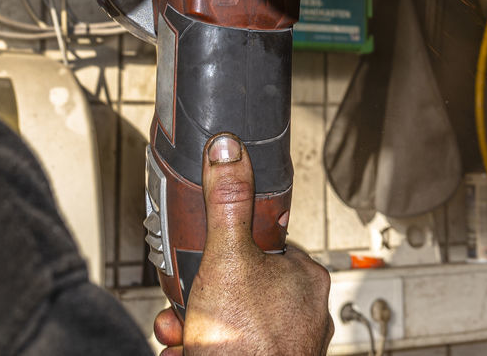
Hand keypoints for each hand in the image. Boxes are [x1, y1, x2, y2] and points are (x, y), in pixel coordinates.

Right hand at [154, 134, 332, 354]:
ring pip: (227, 322)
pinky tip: (187, 354)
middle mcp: (301, 313)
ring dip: (193, 326)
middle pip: (237, 285)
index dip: (224, 249)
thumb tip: (227, 151)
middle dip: (199, 295)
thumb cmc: (247, 345)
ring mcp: (283, 346)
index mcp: (304, 278)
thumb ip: (226, 203)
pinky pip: (225, 350)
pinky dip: (199, 351)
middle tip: (185, 302)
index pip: (261, 245)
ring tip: (182, 333)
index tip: (203, 255)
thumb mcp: (226, 257)